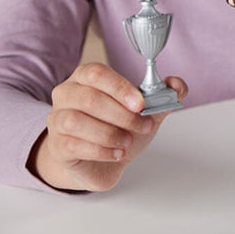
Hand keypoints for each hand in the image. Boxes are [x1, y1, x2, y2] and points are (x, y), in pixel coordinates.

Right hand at [28, 62, 187, 191]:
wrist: (99, 161)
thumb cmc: (118, 128)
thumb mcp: (145, 111)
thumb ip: (163, 96)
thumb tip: (177, 85)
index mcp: (86, 77)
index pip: (97, 73)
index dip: (120, 87)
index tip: (141, 104)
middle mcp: (67, 94)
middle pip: (89, 98)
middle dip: (121, 114)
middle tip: (142, 125)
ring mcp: (57, 119)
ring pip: (77, 122)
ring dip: (110, 134)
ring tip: (127, 142)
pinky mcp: (57, 145)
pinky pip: (73, 145)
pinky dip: (101, 150)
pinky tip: (117, 153)